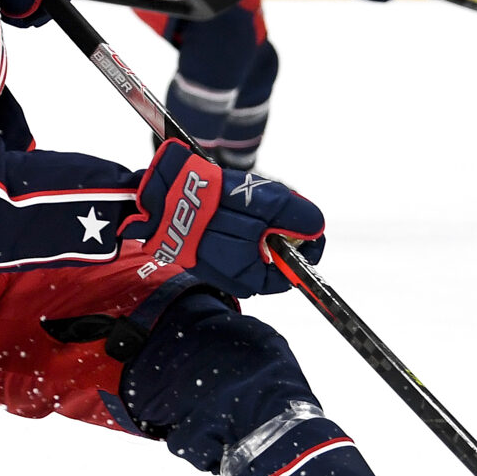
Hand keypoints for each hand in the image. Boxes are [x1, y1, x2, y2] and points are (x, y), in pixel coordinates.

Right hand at [119, 139, 326, 296]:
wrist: (160, 196)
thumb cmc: (211, 204)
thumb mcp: (265, 204)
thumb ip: (297, 217)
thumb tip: (317, 227)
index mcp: (252, 278)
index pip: (294, 271)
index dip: (307, 244)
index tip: (308, 221)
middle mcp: (237, 278)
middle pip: (277, 253)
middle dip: (282, 226)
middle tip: (274, 200)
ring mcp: (221, 265)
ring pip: (258, 242)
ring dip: (262, 218)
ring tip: (247, 197)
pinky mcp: (208, 250)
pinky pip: (236, 237)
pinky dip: (241, 218)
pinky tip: (231, 201)